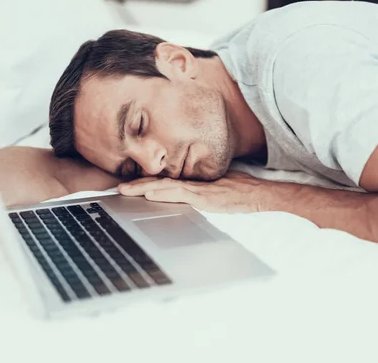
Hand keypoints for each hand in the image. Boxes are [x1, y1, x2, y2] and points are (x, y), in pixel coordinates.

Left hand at [117, 171, 282, 212]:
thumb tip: (186, 194)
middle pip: (161, 182)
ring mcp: (198, 189)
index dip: (147, 181)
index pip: (166, 180)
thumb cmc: (241, 190)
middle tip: (119, 187)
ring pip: (165, 186)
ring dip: (144, 188)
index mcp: (195, 182)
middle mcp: (194, 183)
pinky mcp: (205, 196)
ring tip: (126, 190)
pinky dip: (164, 193)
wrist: (258, 193)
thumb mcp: (217, 188)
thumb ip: (201, 190)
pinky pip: (180, 193)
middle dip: (138, 184)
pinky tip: (150, 194)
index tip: (130, 184)